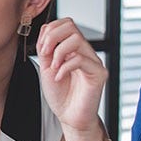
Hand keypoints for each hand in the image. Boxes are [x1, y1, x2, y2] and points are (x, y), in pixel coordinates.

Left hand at [36, 18, 106, 134]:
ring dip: (58, 52)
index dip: (50, 30)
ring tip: (53, 68)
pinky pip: (81, 59)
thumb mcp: (46, 67)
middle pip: (71, 25)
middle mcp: (85, 52)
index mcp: (73, 48)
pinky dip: (64, 67)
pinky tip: (59, 78)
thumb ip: (46, 49)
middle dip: (52, 37)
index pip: (65, 24)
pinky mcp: (99, 74)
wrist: (69, 117)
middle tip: (45, 54)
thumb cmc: (60, 95)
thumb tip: (46, 30)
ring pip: (77, 39)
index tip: (41, 48)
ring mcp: (93, 61)